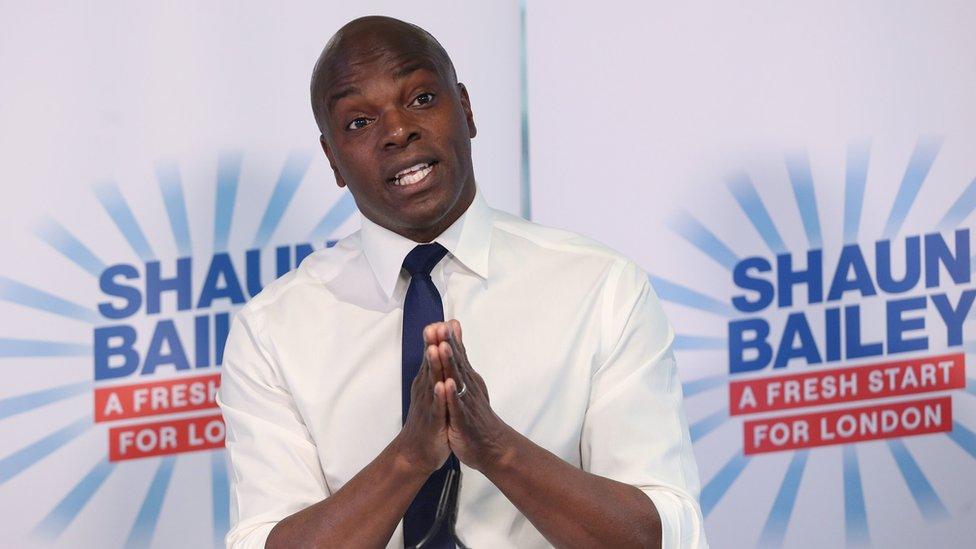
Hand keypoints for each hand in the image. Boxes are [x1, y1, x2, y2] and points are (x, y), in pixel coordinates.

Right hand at [395, 330, 451, 474]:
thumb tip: (440, 347)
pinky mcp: (433, 421)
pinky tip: (442, 386)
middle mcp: (425, 389)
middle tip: (435, 326)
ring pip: (431, 382)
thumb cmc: (428, 419)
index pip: (432, 356)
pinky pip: (437, 407)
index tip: (442, 320)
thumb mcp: (434, 390)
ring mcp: (428, 405)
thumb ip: (437, 368)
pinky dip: (439, 396)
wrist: (417, 452)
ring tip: (436, 349)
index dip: (436, 339)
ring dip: (434, 365)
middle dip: (433, 345)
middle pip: (429, 364)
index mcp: (427, 381)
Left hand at [425, 319, 514, 471]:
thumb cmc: (475, 415)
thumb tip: (457, 339)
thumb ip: (462, 360)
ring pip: (457, 380)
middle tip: (442, 326)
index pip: (457, 355)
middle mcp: (468, 387)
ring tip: (443, 348)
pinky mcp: (463, 420)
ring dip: (451, 364)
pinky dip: (451, 395)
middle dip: (449, 344)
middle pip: (458, 362)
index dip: (449, 338)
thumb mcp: (468, 384)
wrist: (490, 446)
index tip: (441, 320)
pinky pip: (457, 406)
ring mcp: (466, 403)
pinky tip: (447, 385)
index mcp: (467, 379)